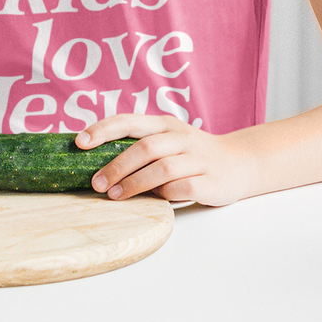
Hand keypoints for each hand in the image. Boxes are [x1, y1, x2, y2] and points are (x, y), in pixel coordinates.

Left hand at [74, 114, 253, 206]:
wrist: (241, 163)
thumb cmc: (193, 155)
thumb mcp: (168, 142)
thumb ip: (140, 147)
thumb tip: (97, 163)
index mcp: (164, 124)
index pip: (128, 121)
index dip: (102, 130)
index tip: (80, 142)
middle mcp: (180, 137)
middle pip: (143, 147)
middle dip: (116, 166)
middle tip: (96, 183)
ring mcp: (197, 158)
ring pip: (161, 168)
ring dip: (134, 183)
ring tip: (115, 195)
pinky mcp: (210, 181)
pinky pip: (183, 188)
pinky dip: (165, 194)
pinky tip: (155, 200)